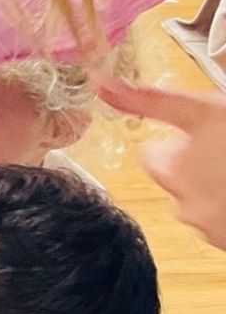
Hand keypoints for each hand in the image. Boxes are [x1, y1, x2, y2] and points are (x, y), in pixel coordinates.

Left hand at [99, 77, 225, 251]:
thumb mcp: (201, 111)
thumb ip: (149, 100)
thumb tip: (100, 85)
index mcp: (170, 171)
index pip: (154, 156)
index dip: (179, 142)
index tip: (203, 134)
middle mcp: (183, 206)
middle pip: (178, 181)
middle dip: (200, 167)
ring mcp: (211, 228)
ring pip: (204, 202)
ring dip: (218, 189)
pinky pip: (223, 223)